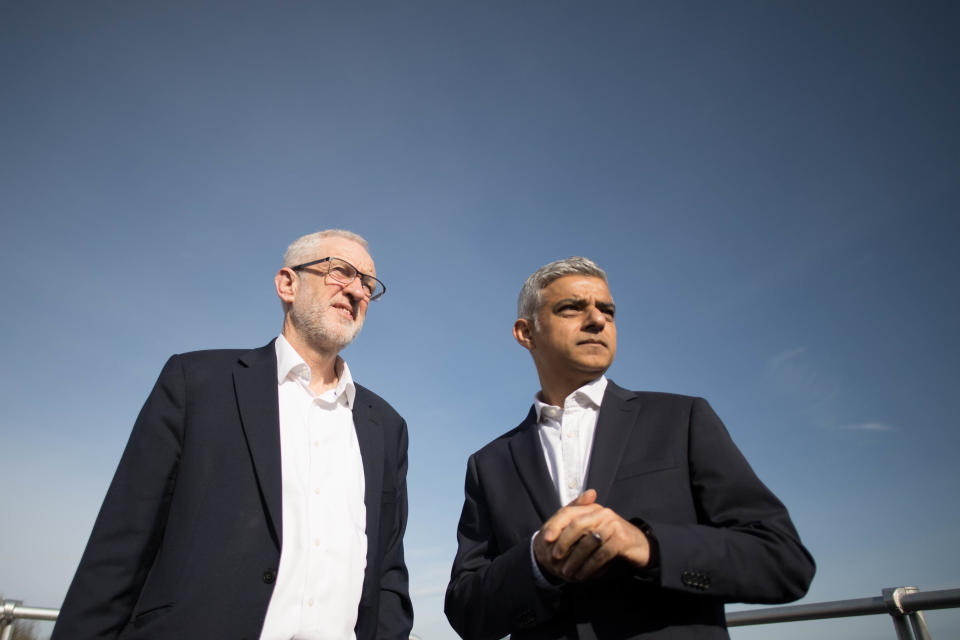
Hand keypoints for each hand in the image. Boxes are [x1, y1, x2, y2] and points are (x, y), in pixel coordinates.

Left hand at [534, 489, 650, 582]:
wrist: (640, 545)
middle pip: (577, 524)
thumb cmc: (612, 537)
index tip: (546, 538)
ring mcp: (613, 526)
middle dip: (564, 541)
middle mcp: (603, 513)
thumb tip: (549, 531)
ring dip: (575, 559)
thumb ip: (574, 526)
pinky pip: (601, 555)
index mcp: (593, 509)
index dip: (556, 524)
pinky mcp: (622, 540)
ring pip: (588, 542)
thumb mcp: (593, 529)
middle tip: (554, 557)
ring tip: (567, 572)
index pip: (569, 511)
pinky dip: (589, 567)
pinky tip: (582, 575)